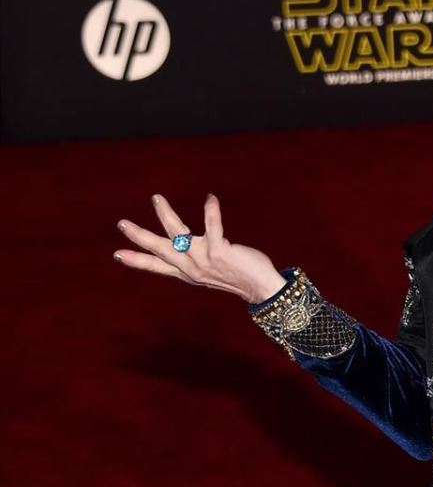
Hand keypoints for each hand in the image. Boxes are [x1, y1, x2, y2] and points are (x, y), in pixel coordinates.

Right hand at [114, 194, 285, 302]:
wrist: (261, 288)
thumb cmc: (238, 277)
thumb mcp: (209, 273)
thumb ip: (193, 262)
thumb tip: (181, 245)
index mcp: (187, 273)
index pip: (156, 267)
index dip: (136, 261)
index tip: (117, 254)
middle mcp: (191, 268)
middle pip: (159, 249)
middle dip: (139, 236)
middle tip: (122, 223)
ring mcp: (204, 260)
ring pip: (178, 234)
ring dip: (166, 215)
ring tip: (156, 199)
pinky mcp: (219, 251)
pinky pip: (212, 226)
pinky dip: (211, 211)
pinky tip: (210, 198)